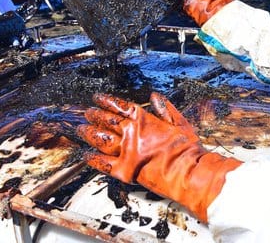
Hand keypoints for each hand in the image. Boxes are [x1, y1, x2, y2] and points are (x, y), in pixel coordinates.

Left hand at [77, 92, 241, 221]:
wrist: (188, 172)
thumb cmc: (187, 149)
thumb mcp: (180, 123)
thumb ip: (165, 109)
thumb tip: (154, 96)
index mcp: (144, 120)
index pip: (120, 106)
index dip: (107, 101)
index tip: (98, 98)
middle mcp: (131, 134)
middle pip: (107, 121)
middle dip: (95, 116)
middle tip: (87, 113)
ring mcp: (126, 152)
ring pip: (101, 139)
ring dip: (90, 134)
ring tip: (81, 130)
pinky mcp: (124, 170)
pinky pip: (103, 163)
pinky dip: (93, 159)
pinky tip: (86, 155)